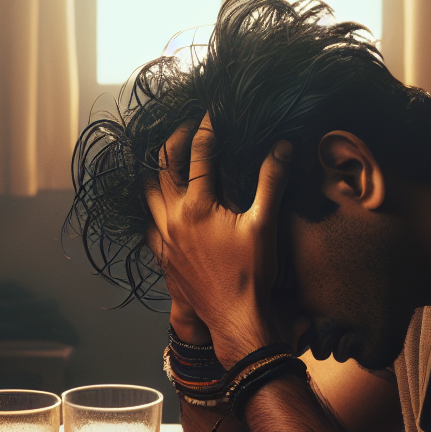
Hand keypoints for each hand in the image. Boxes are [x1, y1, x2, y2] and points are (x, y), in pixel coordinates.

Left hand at [145, 114, 292, 366]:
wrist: (234, 319)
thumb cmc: (251, 275)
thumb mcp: (264, 225)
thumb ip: (271, 181)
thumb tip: (281, 146)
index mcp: (198, 206)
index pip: (200, 154)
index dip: (208, 127)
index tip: (213, 112)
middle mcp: (174, 219)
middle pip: (163, 166)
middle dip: (174, 140)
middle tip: (186, 127)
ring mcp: (164, 239)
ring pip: (149, 195)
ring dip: (156, 172)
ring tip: (168, 159)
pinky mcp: (163, 257)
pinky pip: (149, 224)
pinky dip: (154, 207)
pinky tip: (164, 205)